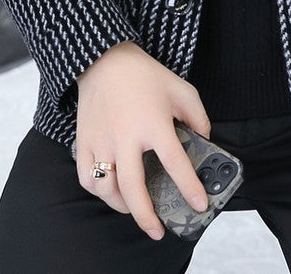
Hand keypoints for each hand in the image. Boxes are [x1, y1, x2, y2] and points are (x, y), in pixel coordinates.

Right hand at [75, 40, 211, 239]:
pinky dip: (98, 191)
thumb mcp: (181, 89)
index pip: (174, 162)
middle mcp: (126, 136)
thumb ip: (198, 116)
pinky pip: (86, 178)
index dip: (188, 186)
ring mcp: (102, 140)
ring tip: (136, 210)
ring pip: (107, 188)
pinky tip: (110, 192)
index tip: (199, 204)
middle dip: (147, 216)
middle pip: (133, 188)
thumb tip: (205, 141)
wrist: (104, 60)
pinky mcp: (85, 141)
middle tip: (158, 231)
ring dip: (122, 206)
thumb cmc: (145, 75)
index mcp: (153, 122)